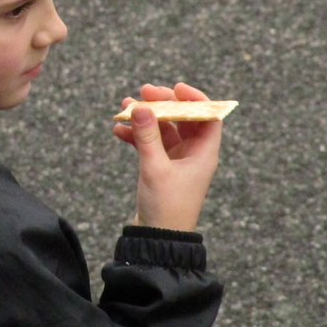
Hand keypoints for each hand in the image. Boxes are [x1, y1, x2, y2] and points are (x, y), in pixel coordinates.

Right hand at [113, 82, 221, 231]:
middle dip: (163, 104)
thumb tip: (141, 106)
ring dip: (145, 118)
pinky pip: (149, 143)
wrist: (157, 238)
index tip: (175, 88)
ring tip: (125, 106)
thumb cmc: (166, 207)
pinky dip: (135, 135)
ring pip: (162, 128)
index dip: (195, 99)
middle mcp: (192, 153)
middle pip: (182, 118)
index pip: (208, 116)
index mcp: (203, 153)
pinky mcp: (161, 166)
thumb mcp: (155, 168)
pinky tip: (118, 131)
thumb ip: (147, 136)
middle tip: (144, 92)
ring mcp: (176, 160)